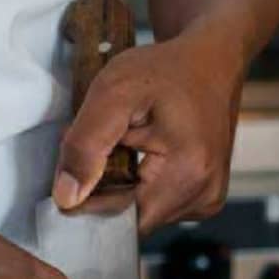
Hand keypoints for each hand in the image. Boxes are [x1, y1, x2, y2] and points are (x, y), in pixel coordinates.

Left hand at [53, 24, 244, 231]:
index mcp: (187, 174)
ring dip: (127, 184)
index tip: (86, 155)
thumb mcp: (114, 92)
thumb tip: (67, 197)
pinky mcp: (208, 195)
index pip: (118, 218)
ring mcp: (209, 198)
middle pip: (131, 218)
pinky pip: (162, 205)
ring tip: (132, 143)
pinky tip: (149, 153)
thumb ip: (86, 144)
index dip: (90, 194)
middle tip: (112, 141)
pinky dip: (146, 184)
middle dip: (110, 185)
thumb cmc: (166, 69)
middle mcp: (205, 195)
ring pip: (144, 212)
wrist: (211, 60)